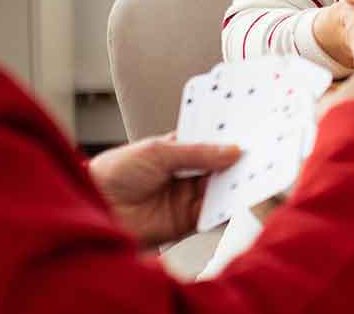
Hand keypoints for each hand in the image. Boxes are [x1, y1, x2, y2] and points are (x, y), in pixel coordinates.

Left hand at [88, 135, 240, 247]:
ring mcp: (186, 198)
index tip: (250, 132)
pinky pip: (213, 216)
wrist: (94, 207)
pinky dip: (228, 210)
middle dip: (238, 161)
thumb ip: (197, 153)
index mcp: (176, 150)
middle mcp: (184, 174)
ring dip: (237, 185)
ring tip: (255, 175)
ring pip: (220, 190)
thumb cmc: (114, 173)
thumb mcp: (158, 152)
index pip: (209, 142)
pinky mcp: (186, 222)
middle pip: (219, 167)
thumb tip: (231, 150)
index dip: (228, 138)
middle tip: (259, 153)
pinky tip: (239, 200)